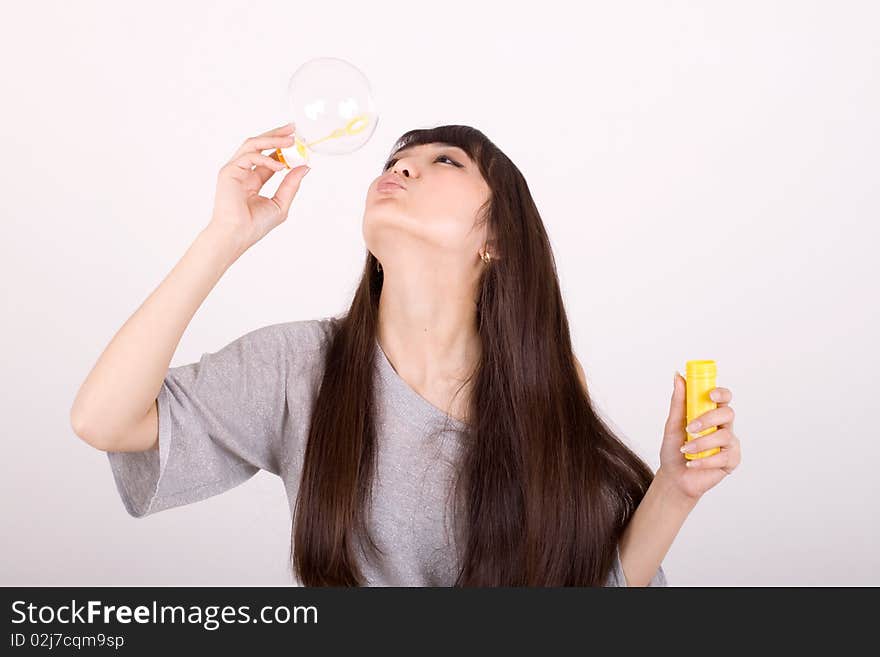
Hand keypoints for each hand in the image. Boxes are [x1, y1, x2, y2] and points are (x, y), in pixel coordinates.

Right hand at [207, 122, 310, 254]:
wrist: (238, 234)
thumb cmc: (254, 225)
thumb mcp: (280, 203)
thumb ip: (291, 185)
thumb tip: (305, 167)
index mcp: (253, 180)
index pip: (268, 157)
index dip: (282, 148)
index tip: (297, 141)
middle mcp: (243, 172)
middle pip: (259, 145)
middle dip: (276, 135)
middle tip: (293, 129)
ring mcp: (235, 170)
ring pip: (253, 144)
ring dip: (272, 139)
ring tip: (290, 139)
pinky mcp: (229, 171)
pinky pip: (249, 156)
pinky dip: (266, 158)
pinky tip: (280, 165)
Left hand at [658, 372, 742, 501]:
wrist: (674, 476)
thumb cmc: (674, 448)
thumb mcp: (672, 424)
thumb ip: (678, 401)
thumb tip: (678, 375)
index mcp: (711, 413)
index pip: (724, 397)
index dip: (721, 393)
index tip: (710, 395)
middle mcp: (723, 426)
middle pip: (728, 413)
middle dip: (708, 419)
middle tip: (690, 428)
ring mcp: (729, 444)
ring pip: (725, 435)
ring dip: (702, 443)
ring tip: (685, 450)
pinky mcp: (731, 461)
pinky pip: (724, 457)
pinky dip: (704, 460)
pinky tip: (691, 463)